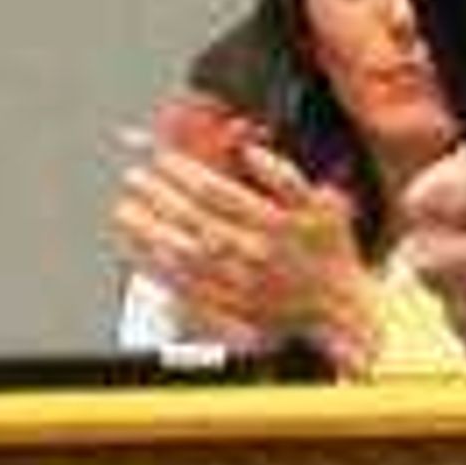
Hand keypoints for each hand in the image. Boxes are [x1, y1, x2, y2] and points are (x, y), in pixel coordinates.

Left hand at [113, 119, 375, 363]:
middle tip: (132, 179)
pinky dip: (158, 270)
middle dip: (159, 197)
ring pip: (183, 254)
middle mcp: (252, 253)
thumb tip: (251, 153)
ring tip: (123, 212)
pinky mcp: (230, 308)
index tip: (158, 159)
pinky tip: (139, 254)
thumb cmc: (331, 255)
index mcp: (274, 224)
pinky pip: (186, 288)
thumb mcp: (325, 206)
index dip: (184, 174)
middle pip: (193, 220)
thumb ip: (287, 177)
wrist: (342, 311)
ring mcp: (238, 284)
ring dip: (150, 232)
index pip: (217, 192)